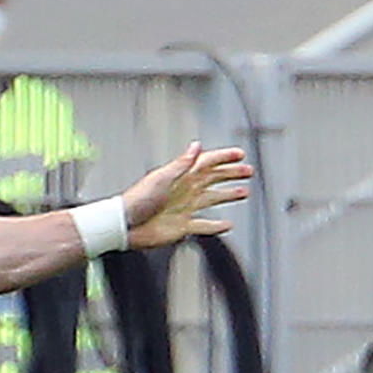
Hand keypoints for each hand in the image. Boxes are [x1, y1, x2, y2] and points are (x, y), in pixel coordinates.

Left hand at [121, 143, 250, 249]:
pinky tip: (227, 225)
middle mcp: (185, 190)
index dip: (224, 157)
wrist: (125, 225)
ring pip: (213, 199)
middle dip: (231, 174)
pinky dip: (216, 226)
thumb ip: (181, 163)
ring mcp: (185, 208)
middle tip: (248, 171)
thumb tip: (196, 146)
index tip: (240, 154)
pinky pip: (204, 225)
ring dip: (228, 195)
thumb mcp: (161, 177)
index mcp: (181, 176)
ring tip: (243, 192)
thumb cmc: (137, 200)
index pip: (207, 163)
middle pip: (214, 179)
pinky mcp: (182, 226)